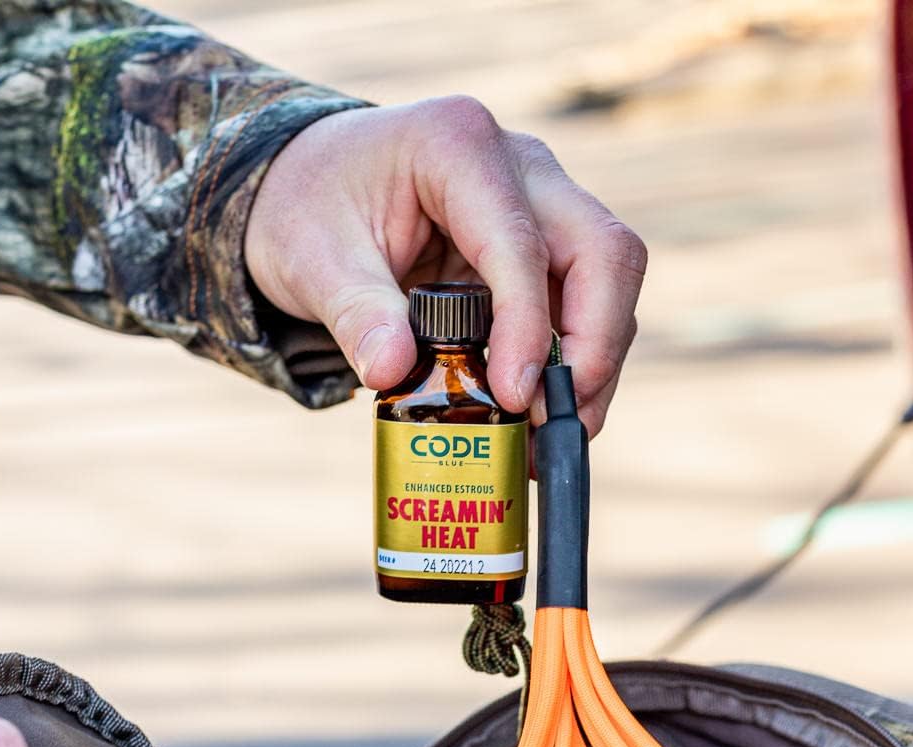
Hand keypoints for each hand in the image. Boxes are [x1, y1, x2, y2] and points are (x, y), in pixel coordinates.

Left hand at [245, 96, 645, 434]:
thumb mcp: (314, 261)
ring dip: (590, 363)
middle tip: (557, 419)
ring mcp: (538, 204)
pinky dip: (570, 363)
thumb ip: (356, 315)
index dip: (527, 327)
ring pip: (606, 282)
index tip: (512, 397)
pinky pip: (580, 305)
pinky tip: (540, 413)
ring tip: (551, 435)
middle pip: (602, 250)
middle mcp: (518, 166)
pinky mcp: (540, 249)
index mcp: (457, 145)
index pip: (522, 241)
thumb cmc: (309, 209)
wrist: (306, 189)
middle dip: (593, 344)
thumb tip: (393, 374)